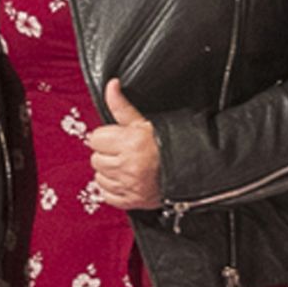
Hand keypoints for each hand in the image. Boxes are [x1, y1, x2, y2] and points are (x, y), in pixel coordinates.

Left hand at [89, 79, 162, 208]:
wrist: (192, 169)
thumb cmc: (170, 144)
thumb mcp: (144, 122)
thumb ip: (121, 106)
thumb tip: (111, 85)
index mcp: (130, 143)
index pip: (95, 139)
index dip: (105, 137)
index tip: (117, 138)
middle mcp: (128, 166)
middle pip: (95, 159)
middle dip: (107, 154)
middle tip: (123, 152)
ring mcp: (130, 186)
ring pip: (99, 177)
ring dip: (109, 172)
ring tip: (126, 166)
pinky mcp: (133, 201)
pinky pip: (107, 195)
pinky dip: (113, 189)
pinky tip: (125, 180)